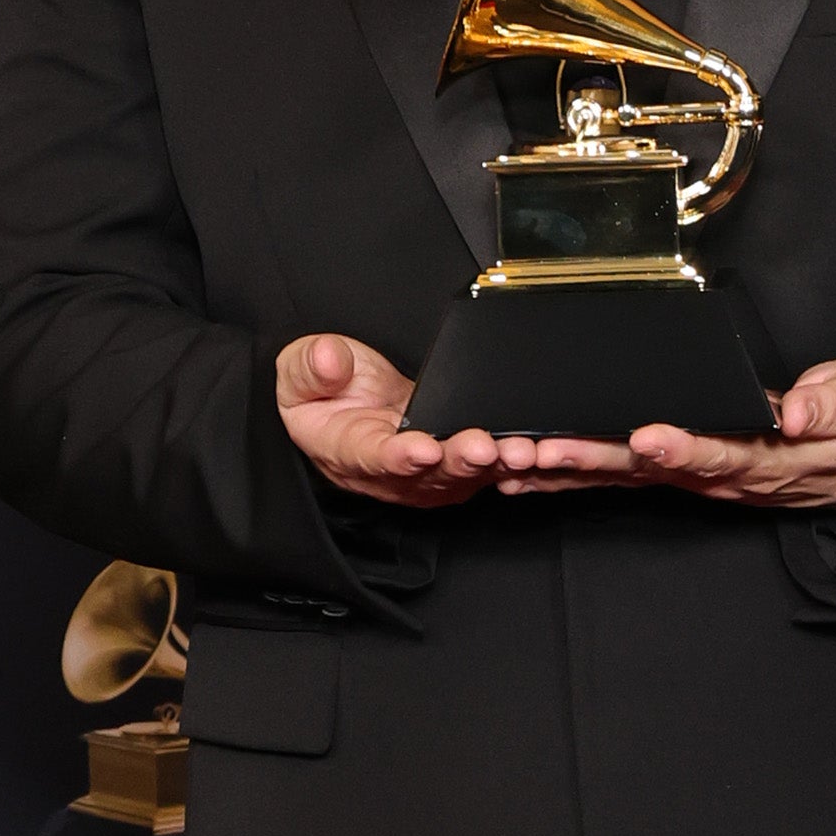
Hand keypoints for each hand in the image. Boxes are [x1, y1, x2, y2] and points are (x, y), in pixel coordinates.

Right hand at [276, 330, 512, 510]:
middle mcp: (392, 473)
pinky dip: (510, 463)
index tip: (421, 449)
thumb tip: (330, 359)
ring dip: (494, 465)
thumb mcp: (299, 373)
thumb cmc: (322, 394)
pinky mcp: (455, 465)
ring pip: (464, 477)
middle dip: (461, 462)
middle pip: (430, 475)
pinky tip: (536, 451)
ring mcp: (427, 474)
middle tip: (486, 447)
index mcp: (348, 452)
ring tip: (521, 450)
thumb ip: (312, 368)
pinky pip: (485, 469)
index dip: (400, 457)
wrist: (343, 405)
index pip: (374, 458)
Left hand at [503, 355, 835, 509]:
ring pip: (629, 478)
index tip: (648, 437)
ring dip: (573, 473)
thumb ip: (831, 406)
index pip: (719, 453)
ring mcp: (701, 477)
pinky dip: (578, 475)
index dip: (683, 448)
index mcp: (766, 458)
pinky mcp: (686, 470)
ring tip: (520, 464)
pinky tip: (534, 469)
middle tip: (547, 451)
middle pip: (653, 472)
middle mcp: (724, 475)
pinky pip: (626, 477)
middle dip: (596, 461)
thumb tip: (802, 412)